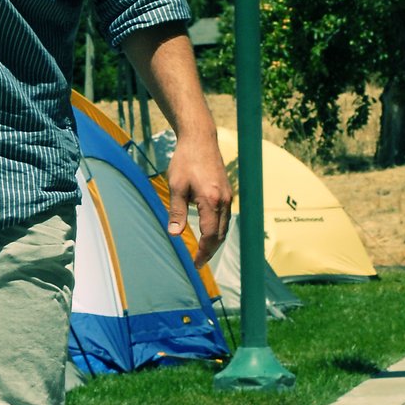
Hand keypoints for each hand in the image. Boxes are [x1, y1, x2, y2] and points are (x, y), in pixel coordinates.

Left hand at [166, 133, 232, 267]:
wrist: (200, 139)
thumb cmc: (185, 161)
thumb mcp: (176, 186)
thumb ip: (177, 211)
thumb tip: (175, 234)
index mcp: (211, 200)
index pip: (210, 235)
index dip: (203, 252)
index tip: (195, 264)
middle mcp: (225, 200)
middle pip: (220, 234)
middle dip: (210, 251)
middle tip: (199, 263)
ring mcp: (229, 196)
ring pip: (225, 227)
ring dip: (215, 241)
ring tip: (203, 252)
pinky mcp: (228, 192)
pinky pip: (226, 217)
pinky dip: (218, 229)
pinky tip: (209, 233)